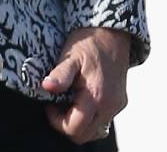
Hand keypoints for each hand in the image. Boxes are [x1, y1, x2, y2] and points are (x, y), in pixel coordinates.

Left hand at [41, 27, 129, 143]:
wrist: (111, 31)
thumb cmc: (89, 42)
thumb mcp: (70, 56)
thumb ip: (60, 75)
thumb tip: (46, 86)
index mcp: (96, 97)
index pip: (74, 128)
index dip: (56, 121)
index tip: (48, 104)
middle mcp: (109, 106)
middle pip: (85, 134)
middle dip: (67, 124)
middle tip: (56, 104)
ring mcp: (116, 105)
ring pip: (95, 129)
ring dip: (79, 121)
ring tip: (68, 100)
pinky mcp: (120, 101)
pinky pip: (103, 119)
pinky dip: (90, 115)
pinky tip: (81, 97)